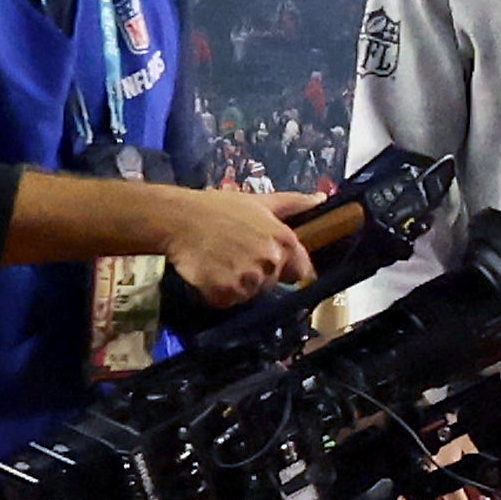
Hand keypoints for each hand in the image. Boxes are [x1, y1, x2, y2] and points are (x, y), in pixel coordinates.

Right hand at [160, 187, 317, 306]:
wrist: (179, 219)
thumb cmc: (219, 208)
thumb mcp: (260, 201)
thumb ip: (294, 203)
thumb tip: (321, 198)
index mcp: (284, 241)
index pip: (301, 271)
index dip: (286, 269)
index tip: (268, 263)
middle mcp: (270, 262)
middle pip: (272, 283)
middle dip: (257, 275)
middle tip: (235, 256)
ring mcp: (248, 279)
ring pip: (249, 294)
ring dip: (236, 285)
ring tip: (220, 262)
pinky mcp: (225, 292)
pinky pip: (226, 301)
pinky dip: (217, 294)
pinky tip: (208, 273)